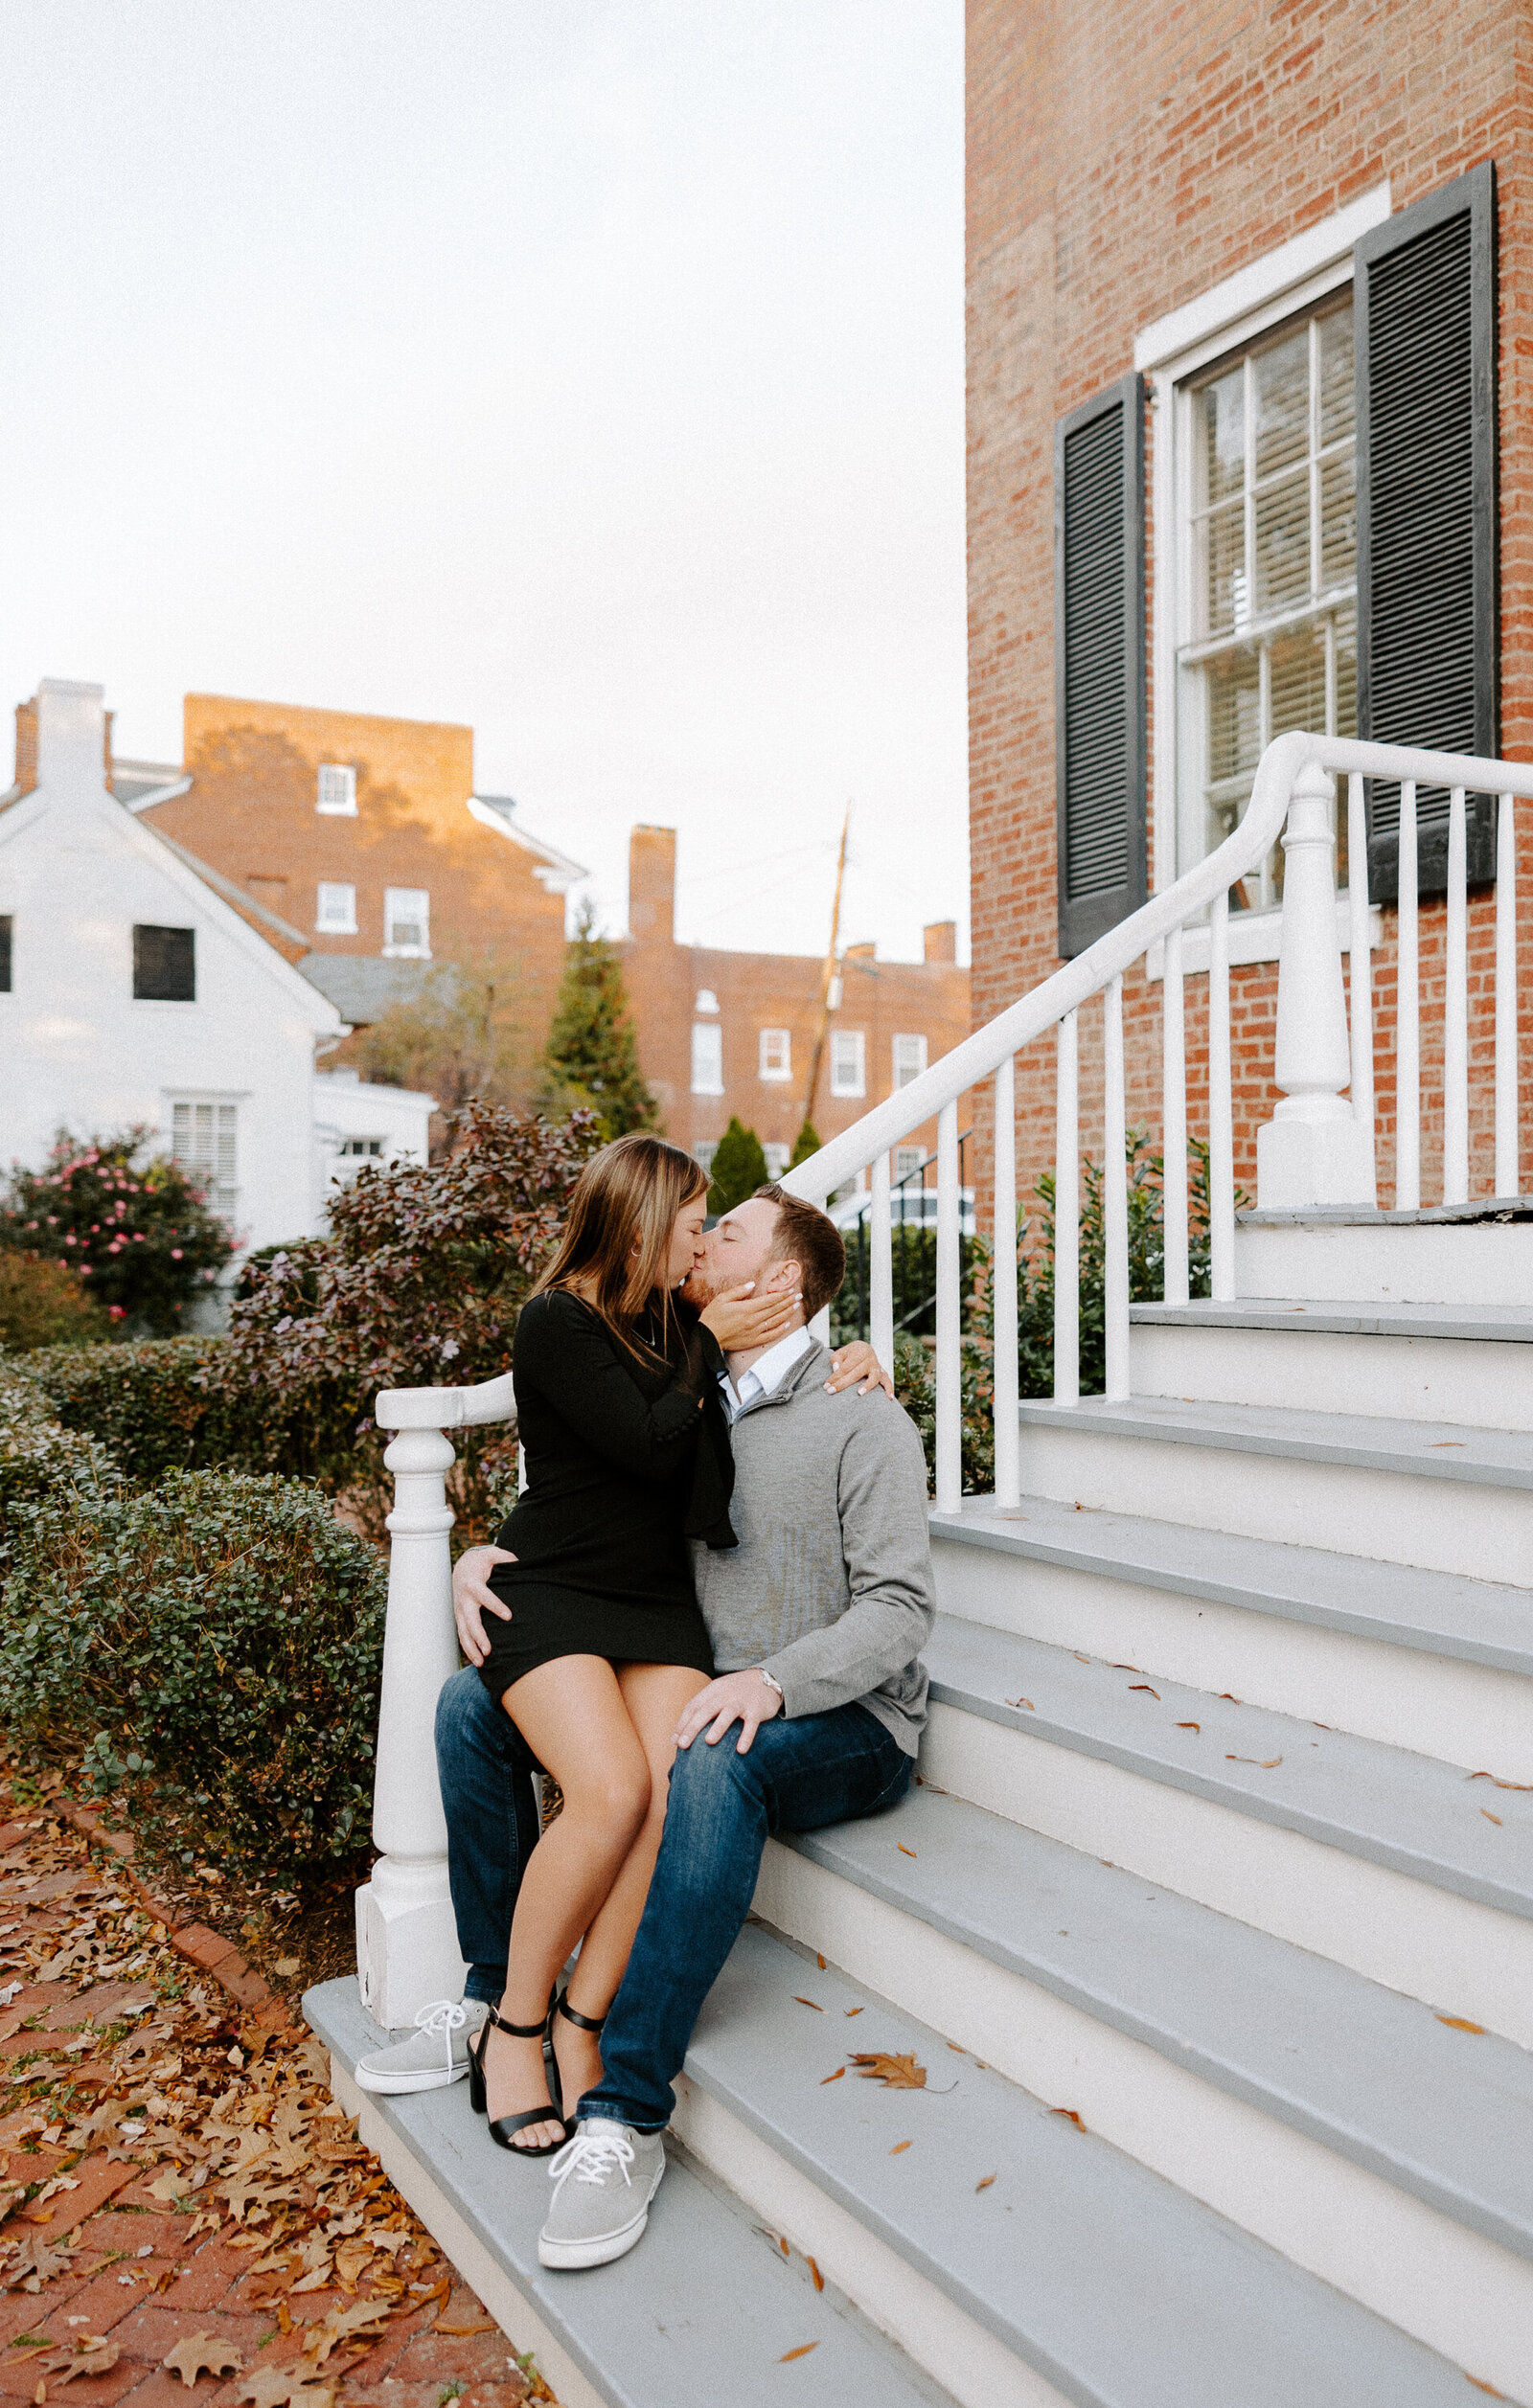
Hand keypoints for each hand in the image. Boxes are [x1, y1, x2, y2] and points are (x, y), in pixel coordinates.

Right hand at [452, 1545, 516, 1666]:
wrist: (462, 1567)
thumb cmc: (482, 1562)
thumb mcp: (493, 1555)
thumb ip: (506, 1558)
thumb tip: (520, 1564)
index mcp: (473, 1584)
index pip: (485, 1597)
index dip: (496, 1606)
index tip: (509, 1616)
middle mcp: (464, 1600)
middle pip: (470, 1621)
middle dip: (479, 1636)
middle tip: (489, 1650)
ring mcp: (460, 1611)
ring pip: (464, 1632)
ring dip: (471, 1648)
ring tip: (481, 1663)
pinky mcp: (461, 1618)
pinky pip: (463, 1635)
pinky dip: (469, 1649)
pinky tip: (478, 1661)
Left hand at [674, 1668, 783, 1754]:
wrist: (766, 1680)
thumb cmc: (736, 1692)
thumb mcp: (717, 1693)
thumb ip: (702, 1708)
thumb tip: (680, 1734)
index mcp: (712, 1690)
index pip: (693, 1706)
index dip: (683, 1724)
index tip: (674, 1741)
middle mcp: (725, 1695)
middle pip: (706, 1710)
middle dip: (693, 1727)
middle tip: (683, 1745)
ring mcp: (741, 1702)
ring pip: (728, 1714)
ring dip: (718, 1728)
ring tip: (709, 1742)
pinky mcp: (757, 1710)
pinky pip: (751, 1724)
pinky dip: (746, 1736)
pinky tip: (741, 1750)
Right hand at [698, 1281, 802, 1353]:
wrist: (707, 1338)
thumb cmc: (712, 1317)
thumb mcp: (722, 1299)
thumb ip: (738, 1291)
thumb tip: (752, 1284)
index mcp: (747, 1308)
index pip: (770, 1300)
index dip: (782, 1294)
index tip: (790, 1289)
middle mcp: (754, 1320)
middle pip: (775, 1309)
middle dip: (788, 1301)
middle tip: (799, 1296)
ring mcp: (755, 1331)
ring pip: (776, 1321)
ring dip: (787, 1313)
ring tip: (796, 1306)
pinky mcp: (753, 1341)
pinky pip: (771, 1335)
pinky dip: (780, 1329)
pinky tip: (787, 1324)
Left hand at [825, 1341, 893, 1399]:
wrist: (863, 1350)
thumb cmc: (849, 1354)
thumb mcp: (841, 1353)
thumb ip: (836, 1360)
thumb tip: (836, 1369)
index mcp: (860, 1351)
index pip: (846, 1366)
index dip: (835, 1376)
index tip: (826, 1385)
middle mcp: (870, 1359)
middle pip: (856, 1373)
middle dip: (842, 1384)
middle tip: (831, 1392)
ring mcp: (877, 1367)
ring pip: (873, 1378)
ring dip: (867, 1386)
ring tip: (859, 1394)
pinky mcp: (882, 1374)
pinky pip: (887, 1382)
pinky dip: (889, 1389)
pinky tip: (889, 1398)